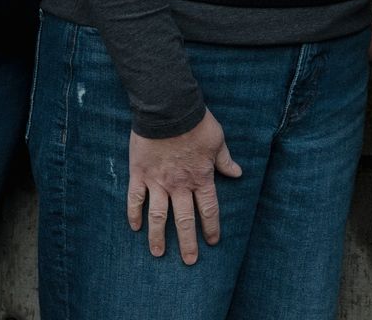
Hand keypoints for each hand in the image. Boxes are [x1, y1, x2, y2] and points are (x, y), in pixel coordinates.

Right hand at [128, 110, 242, 263]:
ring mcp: (158, 182)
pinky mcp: (139, 174)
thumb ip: (225, 160)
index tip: (212, 242)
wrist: (168, 108)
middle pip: (184, 220)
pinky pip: (135, 199)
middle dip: (188, 242)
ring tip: (158, 253)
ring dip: (158, 237)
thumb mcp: (218, 140)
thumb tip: (237, 173)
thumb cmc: (196, 122)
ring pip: (158, 216)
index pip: (208, 209)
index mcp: (201, 177)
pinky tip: (134, 227)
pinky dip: (134, 214)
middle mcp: (179, 185)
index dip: (210, 227)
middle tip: (189, 261)